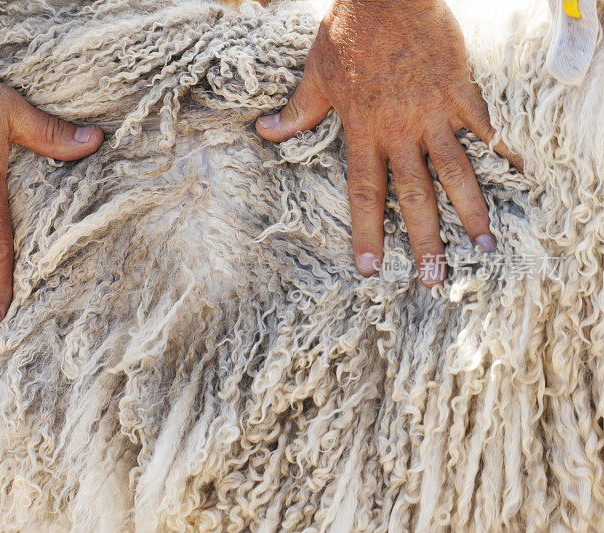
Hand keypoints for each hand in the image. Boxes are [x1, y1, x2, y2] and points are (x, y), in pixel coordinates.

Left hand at [256, 0, 520, 285]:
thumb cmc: (348, 33)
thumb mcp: (315, 75)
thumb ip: (297, 112)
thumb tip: (265, 132)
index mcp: (363, 132)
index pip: (363, 194)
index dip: (366, 233)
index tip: (370, 269)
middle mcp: (399, 132)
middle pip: (413, 196)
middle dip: (424, 241)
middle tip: (434, 279)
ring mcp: (433, 114)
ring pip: (455, 172)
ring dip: (471, 212)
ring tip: (485, 248)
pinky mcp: (460, 92)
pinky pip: (486, 129)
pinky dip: (503, 153)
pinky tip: (518, 177)